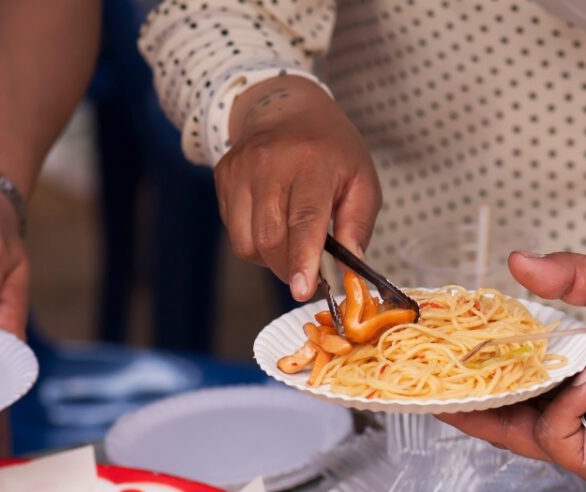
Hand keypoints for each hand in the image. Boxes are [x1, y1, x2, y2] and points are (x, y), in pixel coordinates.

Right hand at [214, 76, 380, 300]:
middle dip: (289, 268)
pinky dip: (255, 241)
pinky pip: (234, 231)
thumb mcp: (362, 180)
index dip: (303, 258)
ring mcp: (241, 170)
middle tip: (307, 276)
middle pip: (270, 237)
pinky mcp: (223, 177)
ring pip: (246, 242)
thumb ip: (358, 226)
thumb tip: (350, 268)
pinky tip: (273, 224)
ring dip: (270, 258)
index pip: (304, 219)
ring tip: (291, 243)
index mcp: (312, 162)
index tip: (303, 289)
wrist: (287, 109)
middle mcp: (270, 164)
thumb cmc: (332, 150)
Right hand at [438, 252, 585, 483]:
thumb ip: (563, 273)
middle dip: (464, 404)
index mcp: (562, 384)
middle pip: (496, 421)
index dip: (471, 380)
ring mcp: (578, 443)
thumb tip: (518, 260)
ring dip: (520, 395)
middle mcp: (565, 418)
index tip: (440, 364)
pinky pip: (556, 438)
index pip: (504, 390)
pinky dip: (565, 407)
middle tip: (433, 385)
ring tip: (533, 363)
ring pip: (518, 433)